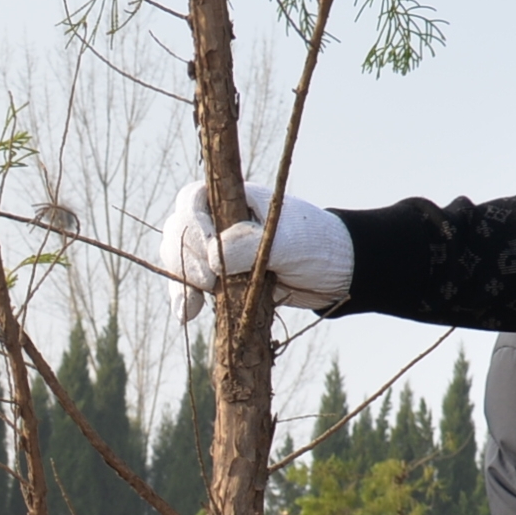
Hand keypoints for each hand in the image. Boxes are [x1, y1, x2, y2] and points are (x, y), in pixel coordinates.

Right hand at [168, 179, 352, 322]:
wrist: (336, 274)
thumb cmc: (318, 245)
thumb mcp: (288, 242)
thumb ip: (251, 245)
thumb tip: (212, 258)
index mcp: (236, 200)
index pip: (194, 199)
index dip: (192, 222)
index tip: (208, 249)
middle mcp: (220, 221)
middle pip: (179, 229)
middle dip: (185, 257)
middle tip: (206, 283)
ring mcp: (218, 250)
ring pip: (180, 258)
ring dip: (181, 281)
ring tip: (191, 306)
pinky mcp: (221, 277)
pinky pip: (191, 284)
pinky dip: (185, 298)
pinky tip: (187, 315)